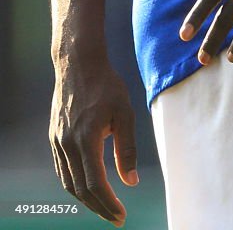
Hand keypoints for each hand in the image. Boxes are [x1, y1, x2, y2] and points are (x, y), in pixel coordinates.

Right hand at [50, 59, 137, 225]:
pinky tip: (87, 187)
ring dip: (86, 199)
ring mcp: (58, 141)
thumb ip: (127, 148)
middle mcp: (68, 144)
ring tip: (104, 207)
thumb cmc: (106, 86)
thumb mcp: (125, 113)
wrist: (78, 64)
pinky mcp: (55, 137)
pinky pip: (63, 169)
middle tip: (116, 218)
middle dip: (99, 207)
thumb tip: (130, 182)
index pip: (95, 184)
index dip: (108, 204)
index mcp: (86, 139)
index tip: (121, 216)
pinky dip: (74, 184)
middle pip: (80, 189)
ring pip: (68, 182)